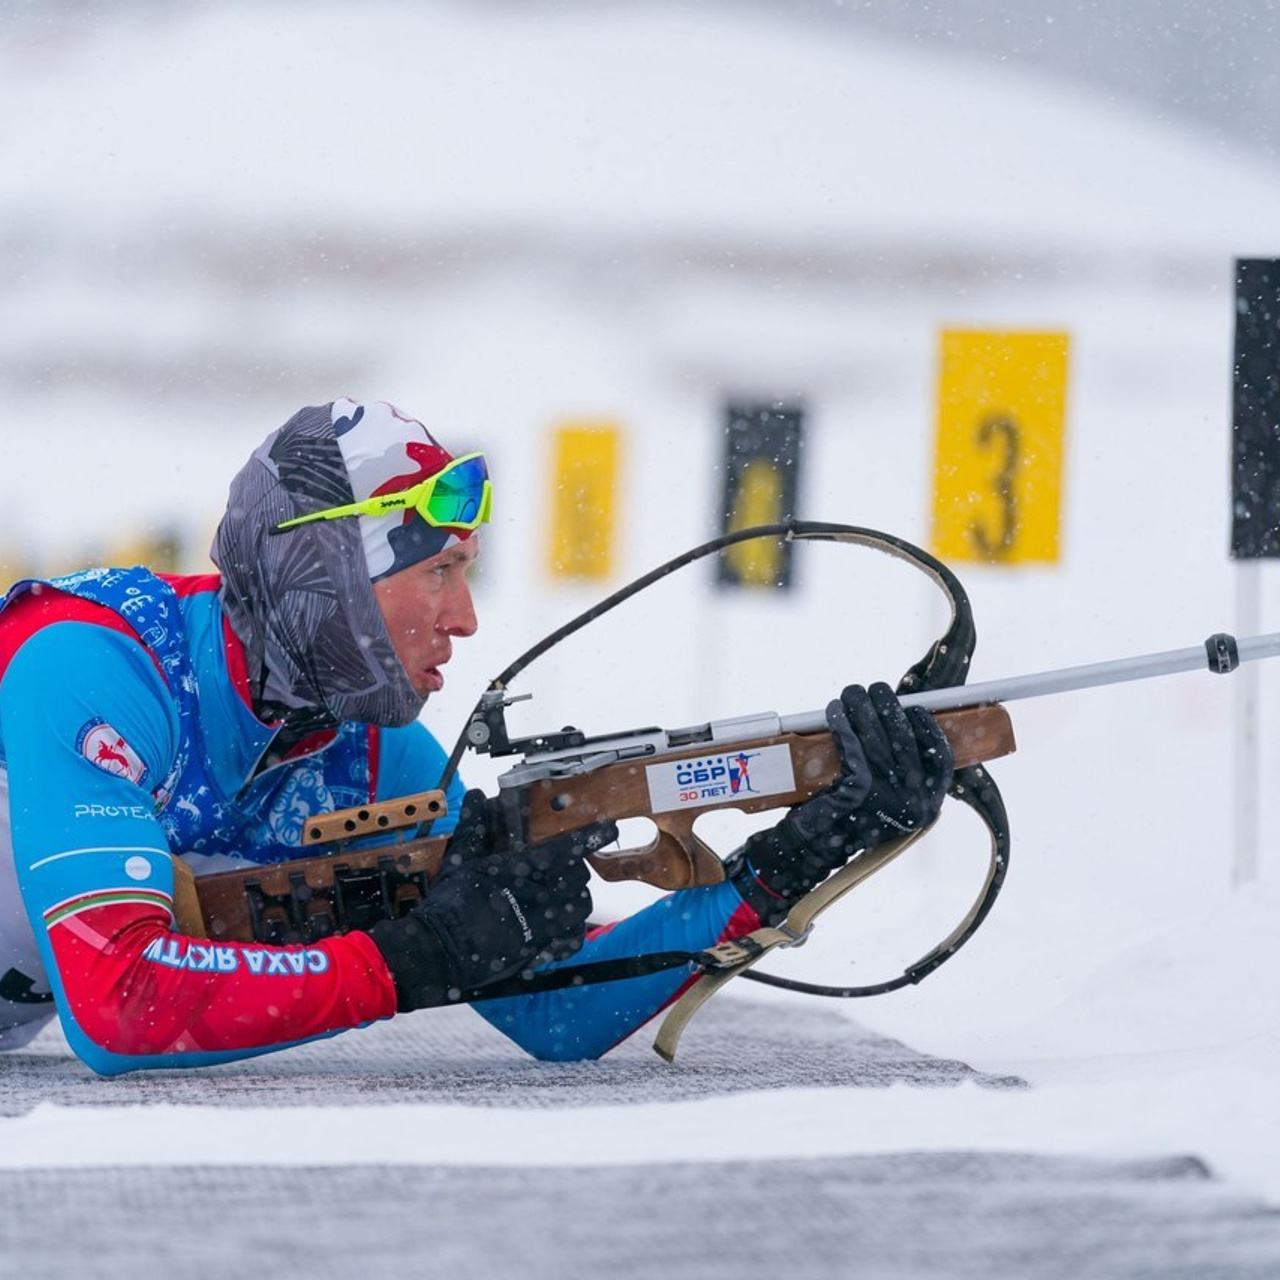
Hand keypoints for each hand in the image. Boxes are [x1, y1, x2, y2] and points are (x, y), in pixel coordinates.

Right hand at [369, 789, 616, 1010]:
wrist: (441, 949)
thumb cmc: (449, 904)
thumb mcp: (461, 859)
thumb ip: (474, 826)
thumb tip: (476, 795)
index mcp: (520, 870)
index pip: (567, 849)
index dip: (592, 836)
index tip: (608, 828)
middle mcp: (537, 897)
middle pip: (579, 877)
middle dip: (578, 869)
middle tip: (568, 867)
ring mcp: (541, 926)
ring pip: (581, 906)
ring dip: (577, 897)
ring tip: (565, 893)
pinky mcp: (539, 950)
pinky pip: (573, 940)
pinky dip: (573, 930)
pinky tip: (562, 924)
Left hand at [727, 683, 952, 922]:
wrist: (811, 852)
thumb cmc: (847, 819)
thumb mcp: (885, 803)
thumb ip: (900, 774)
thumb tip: (900, 720)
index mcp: (926, 808)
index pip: (942, 762)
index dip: (930, 731)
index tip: (916, 710)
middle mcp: (913, 806)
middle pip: (906, 741)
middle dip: (889, 706)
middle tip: (875, 689)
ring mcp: (887, 799)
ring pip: (877, 738)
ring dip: (863, 707)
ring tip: (852, 693)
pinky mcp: (858, 792)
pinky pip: (852, 746)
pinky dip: (843, 723)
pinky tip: (835, 710)